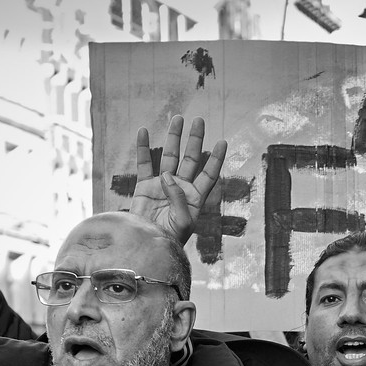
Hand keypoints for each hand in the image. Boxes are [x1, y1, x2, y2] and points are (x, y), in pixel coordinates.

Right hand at [126, 116, 228, 241]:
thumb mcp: (183, 222)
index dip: (215, 159)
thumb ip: (178, 197)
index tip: (222, 142)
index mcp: (195, 197)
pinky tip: (143, 131)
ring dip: (173, 138)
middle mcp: (181, 188)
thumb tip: (167, 175)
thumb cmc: (170, 239)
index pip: (209, 174)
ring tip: (177, 119)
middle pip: (190, 159)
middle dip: (195, 140)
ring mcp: (162, 185)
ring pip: (170, 156)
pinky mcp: (145, 187)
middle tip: (198, 121)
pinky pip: (144, 164)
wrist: (146, 246)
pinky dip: (143, 148)